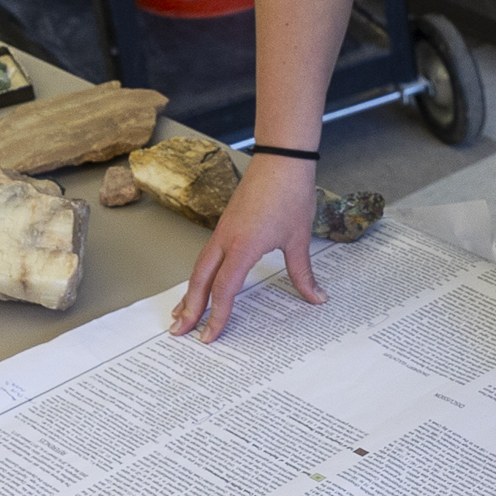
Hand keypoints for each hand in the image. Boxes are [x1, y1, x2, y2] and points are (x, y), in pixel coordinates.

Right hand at [168, 158, 321, 339]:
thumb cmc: (290, 194)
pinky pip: (205, 257)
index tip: (211, 335)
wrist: (281, 159)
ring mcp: (222, 232)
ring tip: (180, 315)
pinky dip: (199, 276)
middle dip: (189, 309)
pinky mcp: (225, 225)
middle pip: (200, 281)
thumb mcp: (299, 239)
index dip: (217, 315)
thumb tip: (317, 298)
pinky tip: (199, 285)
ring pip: (199, 268)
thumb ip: (303, 273)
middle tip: (179, 333)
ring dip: (189, 293)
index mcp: (243, 246)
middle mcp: (226, 240)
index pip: (224, 289)